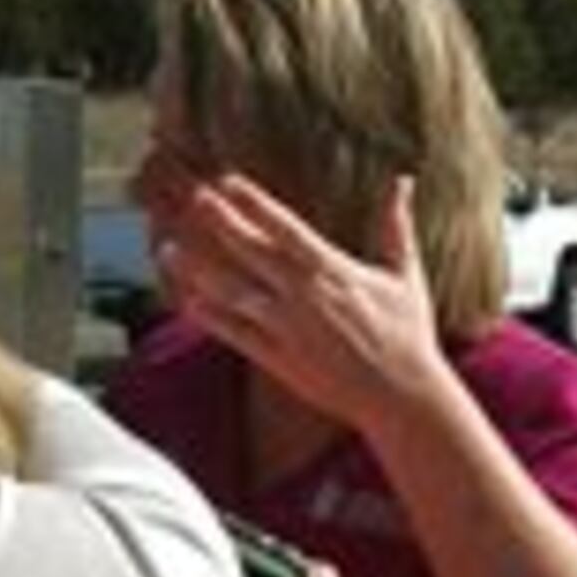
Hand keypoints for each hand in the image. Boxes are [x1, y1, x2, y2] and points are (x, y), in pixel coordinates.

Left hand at [151, 170, 453, 436]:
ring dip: (199, 270)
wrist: (401, 395)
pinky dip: (211, 317)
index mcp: (333, 270)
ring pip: (234, 292)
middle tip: (194, 199)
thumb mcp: (405, 274)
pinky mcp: (279, 359)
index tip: (228, 181)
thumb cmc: (408, 334)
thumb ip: (395, 225)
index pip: (286, 228)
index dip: (255, 203)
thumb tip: (403, 180)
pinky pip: (236, 334)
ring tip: (169, 250)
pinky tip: (186, 300)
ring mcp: (288, 328)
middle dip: (221, 224)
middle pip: (252, 252)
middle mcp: (305, 296)